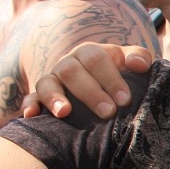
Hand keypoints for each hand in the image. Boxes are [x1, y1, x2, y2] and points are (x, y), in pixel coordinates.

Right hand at [21, 43, 151, 119]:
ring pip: (47, 83)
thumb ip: (139, 58)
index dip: (111, 79)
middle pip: (72, 71)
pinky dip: (30, 105)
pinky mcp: (41, 95)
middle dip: (90, 92)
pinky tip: (32, 115)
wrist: (105, 86)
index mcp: (90, 53)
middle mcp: (69, 63)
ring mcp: (53, 79)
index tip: (125, 100)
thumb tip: (139, 66)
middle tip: (109, 112)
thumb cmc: (122, 74)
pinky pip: (31, 97)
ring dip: (55, 97)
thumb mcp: (132, 62)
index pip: (97, 59)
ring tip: (65, 113)